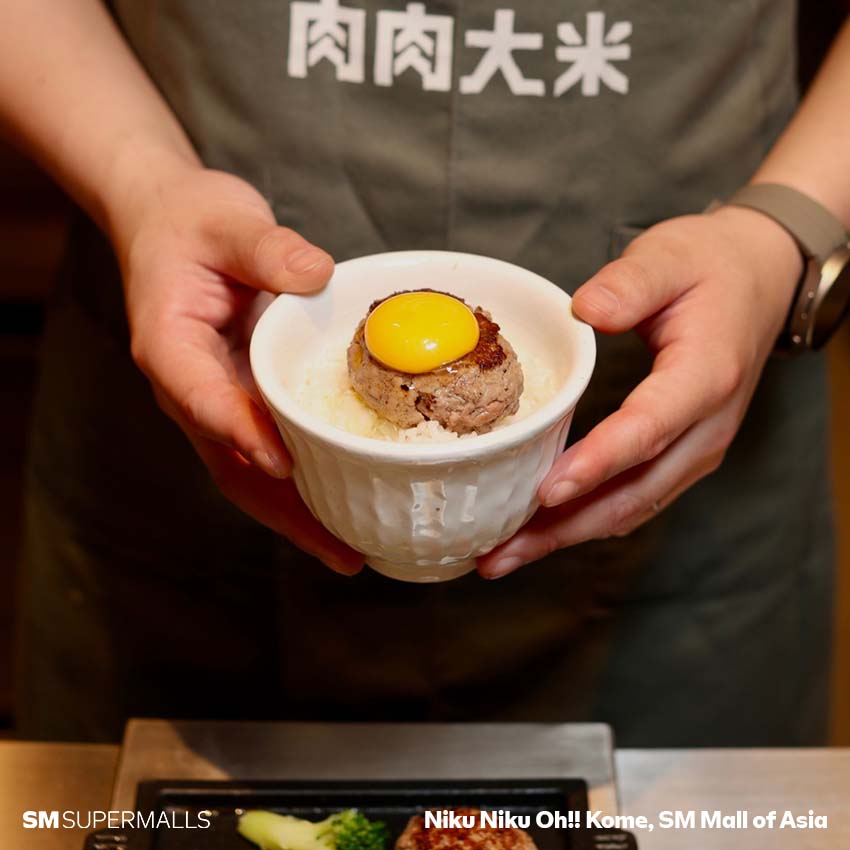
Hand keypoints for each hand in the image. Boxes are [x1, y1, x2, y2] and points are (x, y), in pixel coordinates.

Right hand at [115, 164, 363, 574]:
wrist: (170, 224)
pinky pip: (269, 450)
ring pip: (249, 472)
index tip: (284, 463)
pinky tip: (341, 501)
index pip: (201, 398)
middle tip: (340, 550)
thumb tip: (317, 275)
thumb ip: (265, 248)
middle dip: (284, 511)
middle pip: (230, 464)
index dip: (241, 433)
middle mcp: (188, 388)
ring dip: (296, 515)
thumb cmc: (190, 222)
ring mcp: (215, 401)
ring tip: (349, 551)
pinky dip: (302, 484)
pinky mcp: (241, 400)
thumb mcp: (226, 221)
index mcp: (171, 347)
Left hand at [478, 206, 802, 578]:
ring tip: (504, 555)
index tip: (547, 492)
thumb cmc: (710, 267)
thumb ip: (631, 282)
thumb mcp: (672, 256)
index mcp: (705, 376)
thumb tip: (586, 309)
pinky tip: (540, 531)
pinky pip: (632, 501)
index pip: (648, 430)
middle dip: (563, 528)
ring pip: (629, 510)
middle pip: (633, 494)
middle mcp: (706, 428)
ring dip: (567, 537)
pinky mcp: (680, 456)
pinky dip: (584, 521)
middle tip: (498, 552)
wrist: (758, 282)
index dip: (597, 464)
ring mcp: (696, 450)